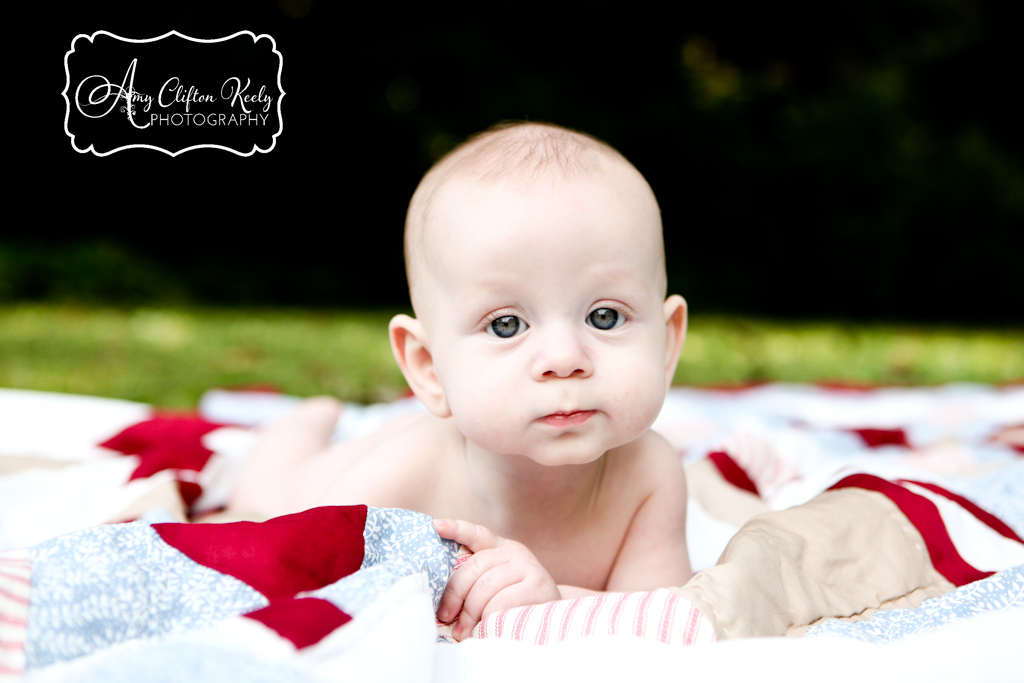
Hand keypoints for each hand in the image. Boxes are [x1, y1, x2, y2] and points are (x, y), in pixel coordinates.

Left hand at [433, 518, 560, 640]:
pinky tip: (485, 626)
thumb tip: (445, 603)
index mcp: (502, 549)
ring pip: (485, 586)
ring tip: (463, 631)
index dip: (456, 529)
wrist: (557, 620)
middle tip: (446, 617)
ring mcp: (528, 566)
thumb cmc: (518, 606)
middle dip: (455, 594)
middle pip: (474, 566)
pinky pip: (501, 601)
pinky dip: (488, 616)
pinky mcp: (537, 585)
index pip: (477, 534)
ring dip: (470, 612)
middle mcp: (515, 553)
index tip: (435, 526)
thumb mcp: (497, 587)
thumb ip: (476, 583)